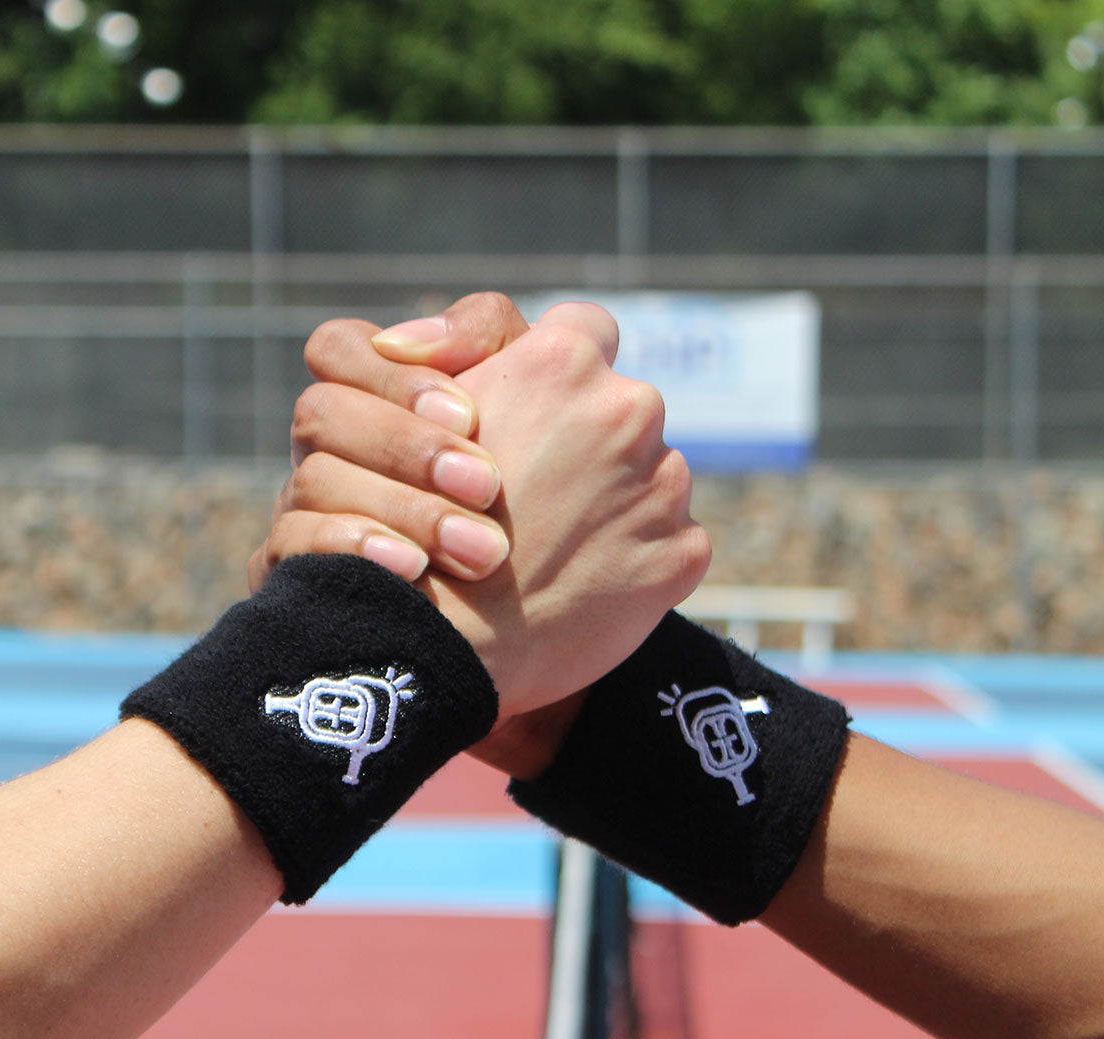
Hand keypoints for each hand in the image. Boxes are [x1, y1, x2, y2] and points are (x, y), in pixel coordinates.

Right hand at [248, 293, 530, 588]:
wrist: (521, 655)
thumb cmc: (542, 534)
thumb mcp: (553, 436)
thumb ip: (514, 355)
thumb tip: (422, 338)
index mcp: (376, 415)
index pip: (342, 351)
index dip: (400, 373)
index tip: (472, 416)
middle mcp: (331, 463)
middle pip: (321, 410)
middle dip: (410, 445)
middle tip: (488, 485)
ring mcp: (306, 523)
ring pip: (312, 480)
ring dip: (403, 506)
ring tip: (484, 551)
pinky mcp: (298, 586)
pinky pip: (288, 550)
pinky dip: (356, 548)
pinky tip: (416, 570)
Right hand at [418, 302, 708, 717]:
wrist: (441, 643)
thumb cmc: (420, 528)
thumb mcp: (427, 414)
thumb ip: (481, 360)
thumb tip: (516, 340)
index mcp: (563, 359)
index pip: (585, 329)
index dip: (560, 371)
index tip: (541, 410)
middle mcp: (627, 407)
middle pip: (623, 409)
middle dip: (590, 443)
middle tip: (539, 498)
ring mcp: (664, 481)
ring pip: (650, 475)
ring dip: (615, 502)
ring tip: (556, 551)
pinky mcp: (684, 551)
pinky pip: (668, 541)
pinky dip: (636, 559)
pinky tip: (583, 585)